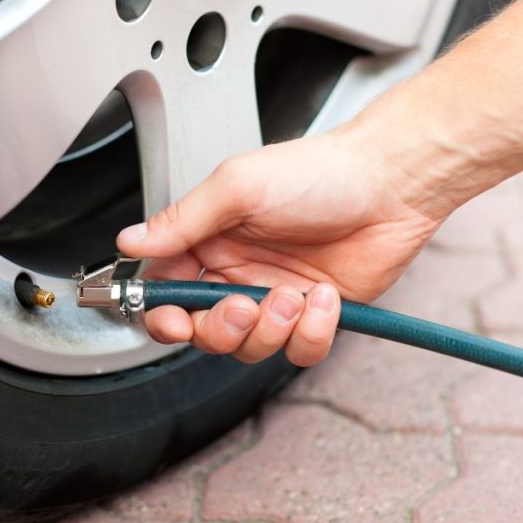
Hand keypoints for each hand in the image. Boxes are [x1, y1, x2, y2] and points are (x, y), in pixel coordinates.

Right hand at [116, 127, 449, 365]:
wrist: (392, 183)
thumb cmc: (320, 171)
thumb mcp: (237, 187)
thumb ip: (181, 221)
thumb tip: (130, 242)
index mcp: (210, 241)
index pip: (167, 291)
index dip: (163, 314)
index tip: (172, 319)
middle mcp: (238, 272)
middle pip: (204, 331)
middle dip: (220, 328)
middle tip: (242, 305)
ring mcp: (276, 297)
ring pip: (250, 349)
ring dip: (271, 330)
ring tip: (293, 295)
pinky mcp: (316, 316)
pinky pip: (299, 351)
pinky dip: (312, 332)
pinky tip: (324, 299)